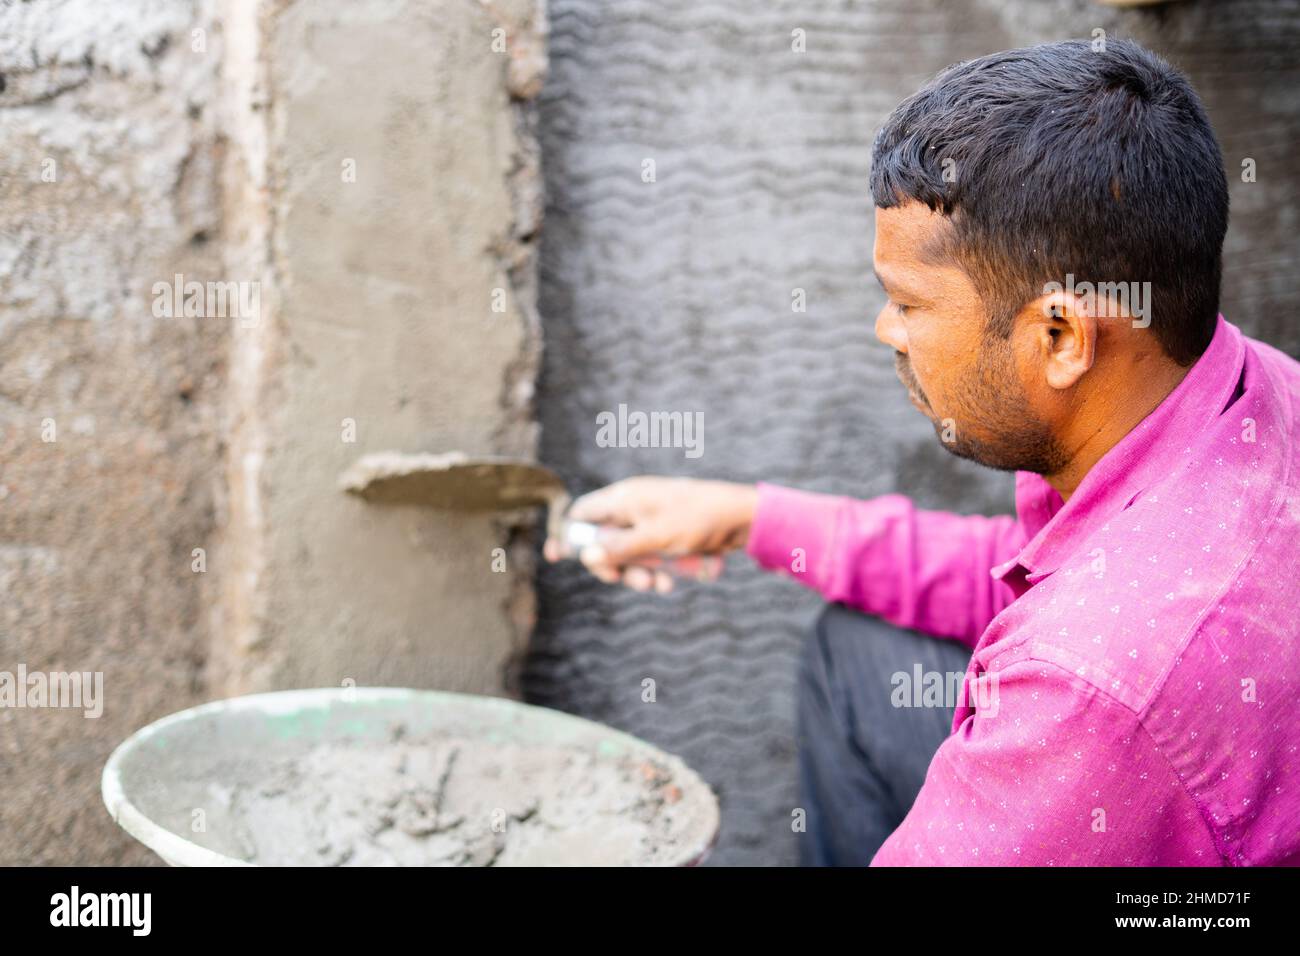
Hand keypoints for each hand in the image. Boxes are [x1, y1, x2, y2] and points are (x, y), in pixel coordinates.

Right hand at [543, 476, 757, 592]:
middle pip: (602, 541)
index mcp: (624, 498)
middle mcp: (633, 508)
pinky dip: (657, 571)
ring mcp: (650, 523)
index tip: (557, 556)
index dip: (568, 534)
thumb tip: (583, 554)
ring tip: (658, 584)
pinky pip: (651, 559)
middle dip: (612, 565)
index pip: (582, 513)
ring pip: (628, 555)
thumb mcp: (654, 537)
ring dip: (638, 573)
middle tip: (623, 579)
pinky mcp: (667, 537)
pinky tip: (672, 581)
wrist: (742, 518)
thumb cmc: (698, 518)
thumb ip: (618, 547)